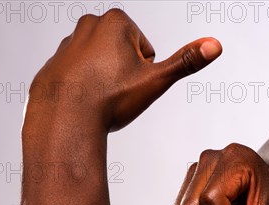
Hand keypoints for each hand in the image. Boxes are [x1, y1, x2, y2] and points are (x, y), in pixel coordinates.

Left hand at [25, 9, 221, 131]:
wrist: (65, 118)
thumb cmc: (108, 98)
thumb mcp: (155, 80)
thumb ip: (185, 62)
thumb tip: (215, 45)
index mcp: (116, 22)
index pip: (145, 50)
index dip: (144, 73)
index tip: (130, 84)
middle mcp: (89, 25)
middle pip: (121, 56)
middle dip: (123, 75)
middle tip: (115, 94)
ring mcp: (68, 44)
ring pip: (100, 69)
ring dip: (103, 83)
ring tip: (98, 99)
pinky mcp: (54, 64)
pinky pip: (77, 79)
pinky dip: (82, 90)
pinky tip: (81, 103)